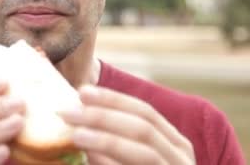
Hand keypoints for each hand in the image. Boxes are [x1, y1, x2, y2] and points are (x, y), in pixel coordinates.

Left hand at [59, 85, 194, 164]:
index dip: (113, 99)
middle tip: (68, 113)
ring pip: (144, 152)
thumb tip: (79, 113)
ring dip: (106, 140)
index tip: (82, 91)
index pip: (144, 112)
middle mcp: (181, 158)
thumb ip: (118, 139)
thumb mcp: (135, 157)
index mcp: (175, 144)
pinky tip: (90, 160)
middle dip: (103, 116)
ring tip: (75, 135)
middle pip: (143, 127)